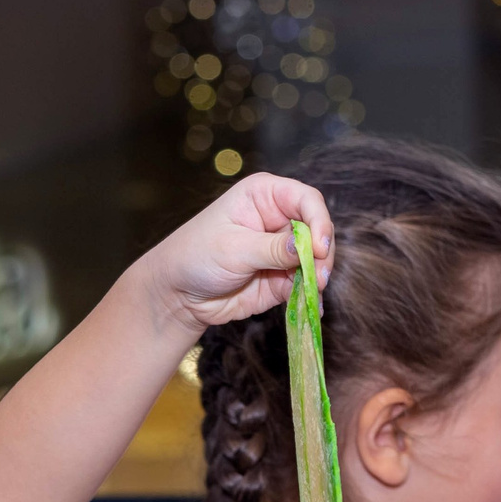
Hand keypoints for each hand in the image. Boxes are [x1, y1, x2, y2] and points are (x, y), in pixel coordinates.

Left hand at [139, 172, 333, 333]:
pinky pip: (305, 283)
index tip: (319, 248)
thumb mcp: (233, 249)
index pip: (306, 200)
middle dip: (322, 253)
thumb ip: (272, 249)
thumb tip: (307, 248)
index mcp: (265, 195)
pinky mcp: (282, 277)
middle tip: (318, 276)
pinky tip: (312, 305)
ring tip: (313, 290)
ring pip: (316, 259)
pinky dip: (311, 294)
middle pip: (317, 229)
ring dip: (319, 275)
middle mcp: (278, 218)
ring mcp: (282, 249)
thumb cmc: (196, 256)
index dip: (319, 221)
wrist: (179, 294)